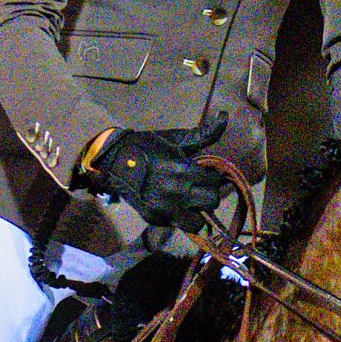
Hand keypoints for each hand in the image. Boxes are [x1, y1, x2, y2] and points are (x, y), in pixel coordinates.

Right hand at [80, 115, 230, 231]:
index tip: (203, 174)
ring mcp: (165, 208)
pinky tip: (173, 206)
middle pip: (211, 202)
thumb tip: (225, 116)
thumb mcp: (177, 140)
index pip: (215, 181)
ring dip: (196, 212)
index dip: (211, 177)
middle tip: (198, 188)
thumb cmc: (150, 147)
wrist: (115, 161)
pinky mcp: (155, 219)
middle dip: (208, 194)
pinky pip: (178, 225)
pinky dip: (179, 217)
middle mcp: (176, 192)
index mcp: (183, 170)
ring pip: (196, 222)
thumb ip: (204, 134)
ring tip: (189, 203)